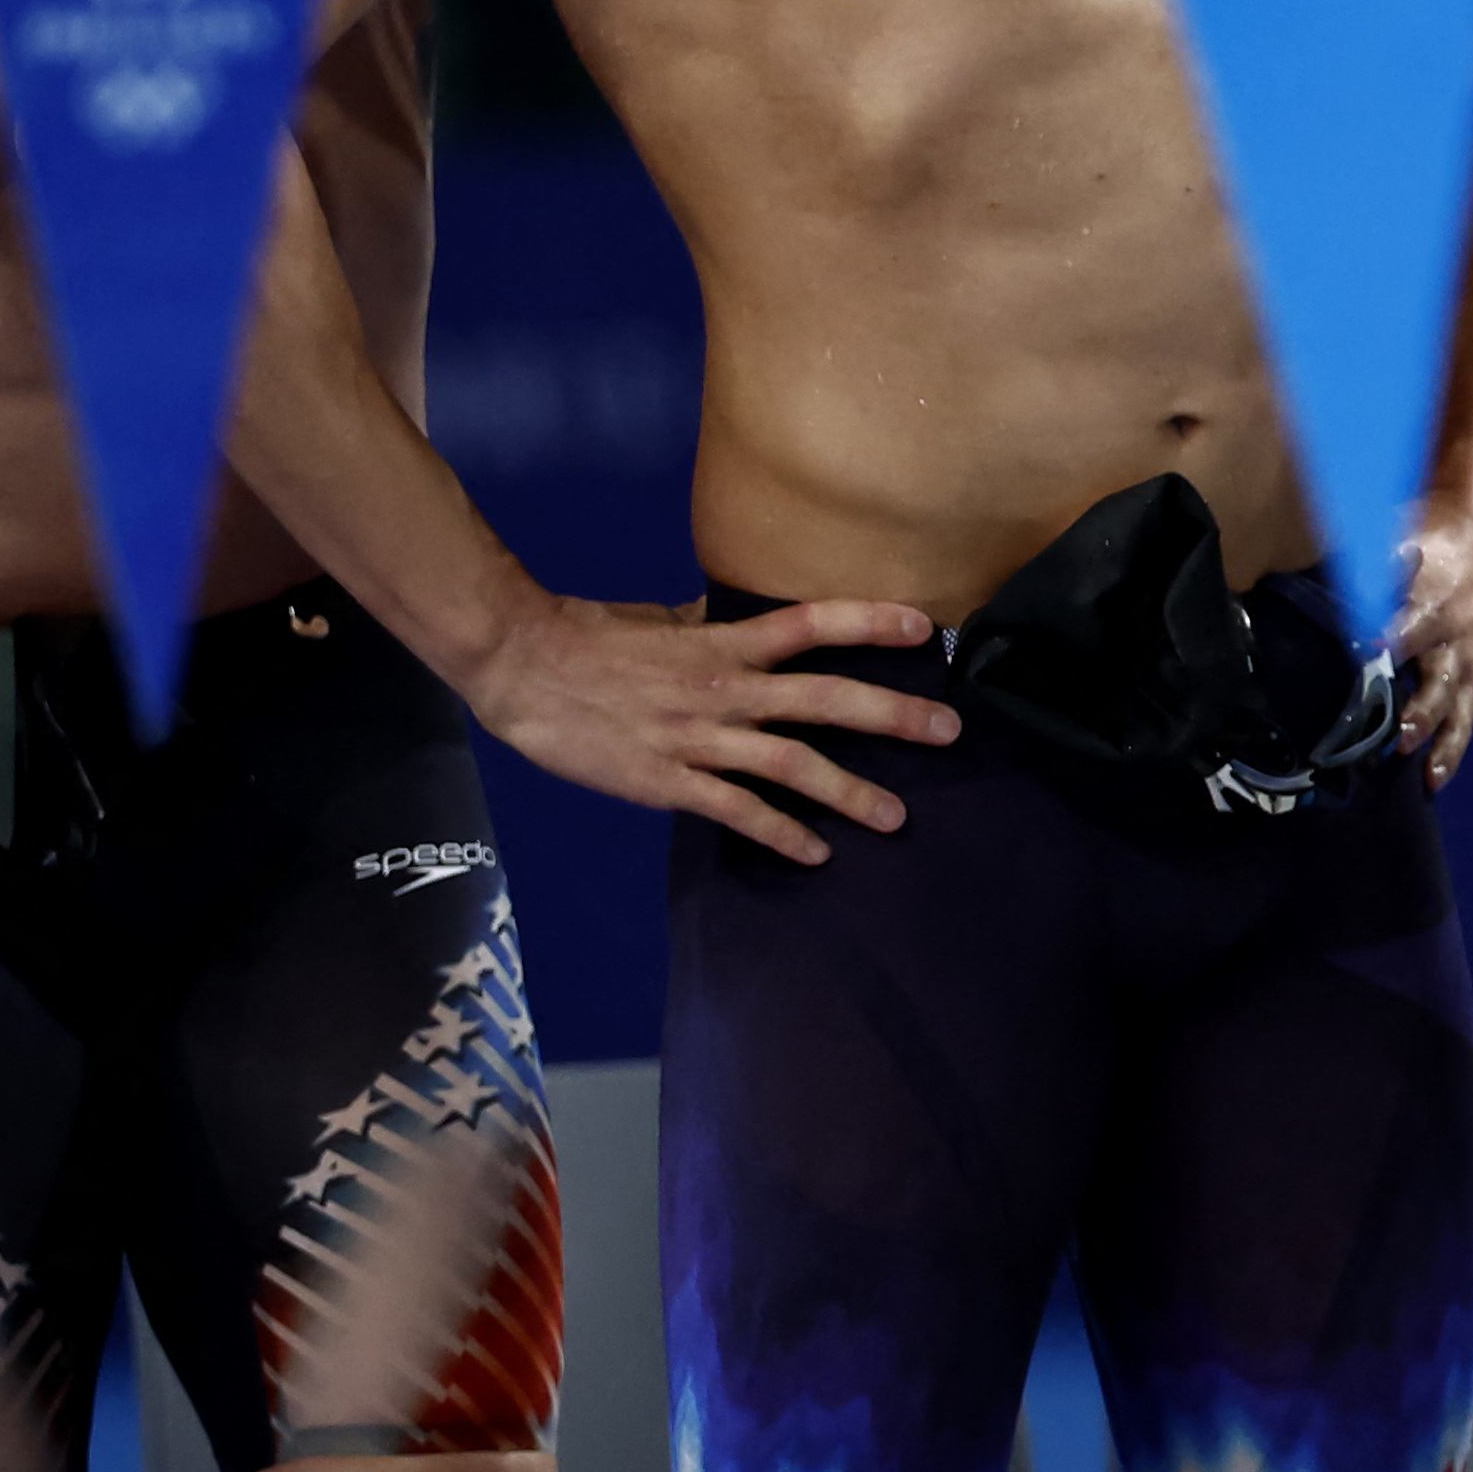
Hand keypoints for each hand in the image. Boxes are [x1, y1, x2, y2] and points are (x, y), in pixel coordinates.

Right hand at [466, 589, 958, 863]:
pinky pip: (736, 811)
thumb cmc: (588, 637)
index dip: (869, 621)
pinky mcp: (668, 780)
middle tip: (949, 730)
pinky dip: (781, 833)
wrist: (522, 667)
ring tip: (896, 818)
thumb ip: (706, 625)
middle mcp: (724, 688)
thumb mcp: (658, 619)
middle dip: (892, 716)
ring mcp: (699, 737)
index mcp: (722, 642)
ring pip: (792, 765)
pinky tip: (816, 854)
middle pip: (825, 698)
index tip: (925, 628)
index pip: (810, 623)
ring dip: (850, 793)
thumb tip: (742, 617)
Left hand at [1384, 497, 1472, 787]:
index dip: (1392, 635)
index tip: (1367, 648)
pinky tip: (1431, 780)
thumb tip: (1300, 562)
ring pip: (1452, 702)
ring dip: (1431, 730)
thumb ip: (1361, 563)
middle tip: (1396, 728)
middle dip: (1418, 701)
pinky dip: (1449, 752)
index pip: (1411, 619)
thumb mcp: (1397, 537)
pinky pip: (1463, 721)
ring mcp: (1466, 660)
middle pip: (1436, 671)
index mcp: (1433, 595)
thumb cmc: (1425, 541)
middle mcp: (1453, 632)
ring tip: (1411, 757)